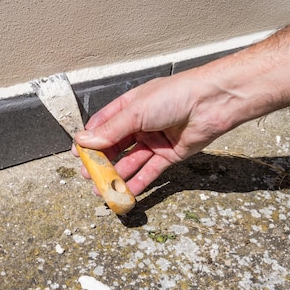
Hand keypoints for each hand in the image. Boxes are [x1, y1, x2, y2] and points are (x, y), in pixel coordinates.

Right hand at [74, 68, 237, 195]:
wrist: (211, 102)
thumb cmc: (174, 96)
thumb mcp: (136, 111)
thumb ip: (111, 130)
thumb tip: (84, 140)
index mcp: (130, 107)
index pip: (104, 125)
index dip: (90, 139)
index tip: (78, 155)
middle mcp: (141, 123)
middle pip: (116, 146)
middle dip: (102, 161)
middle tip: (89, 175)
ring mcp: (155, 140)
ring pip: (131, 161)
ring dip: (117, 175)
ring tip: (102, 188)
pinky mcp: (170, 155)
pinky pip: (150, 171)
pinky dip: (138, 182)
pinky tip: (125, 192)